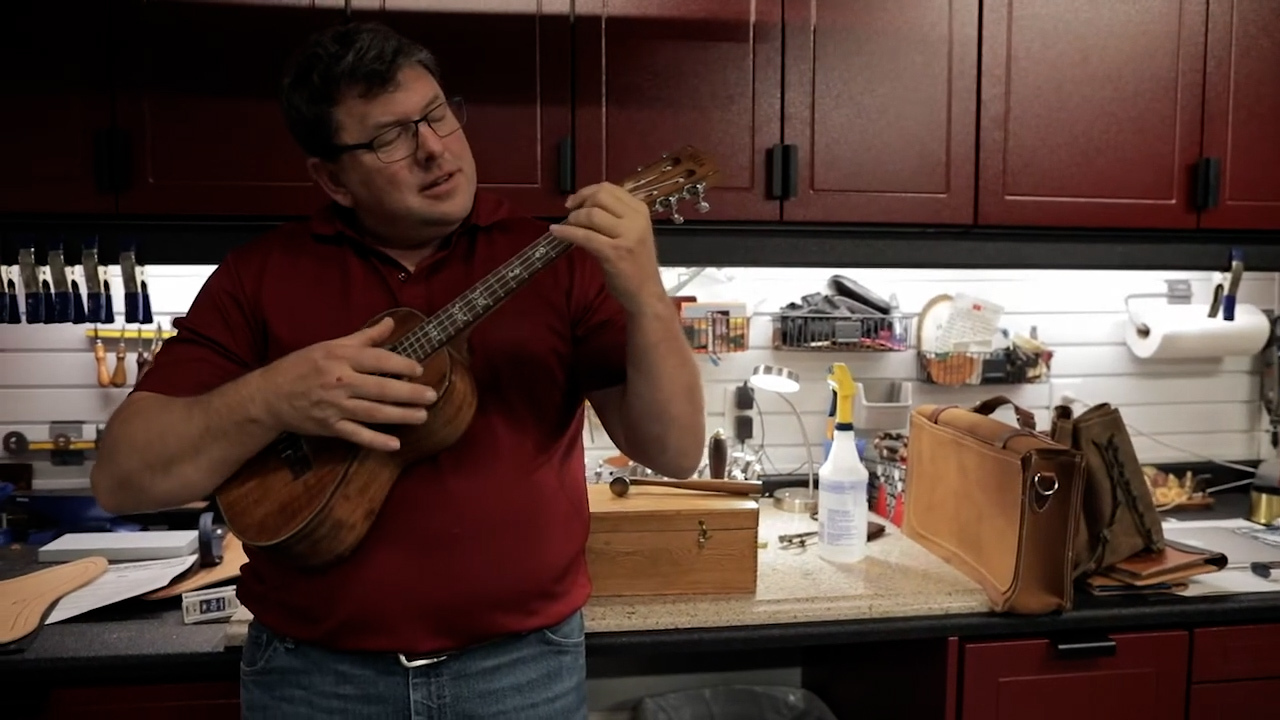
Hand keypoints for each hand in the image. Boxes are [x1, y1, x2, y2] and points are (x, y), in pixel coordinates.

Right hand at [253, 317, 435, 451]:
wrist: (269, 395)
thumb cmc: (302, 366)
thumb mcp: (330, 345)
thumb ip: (363, 337)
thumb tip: (391, 322)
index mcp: (339, 358)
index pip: (377, 360)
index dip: (401, 364)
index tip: (419, 370)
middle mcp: (339, 382)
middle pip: (380, 388)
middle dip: (409, 393)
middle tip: (432, 396)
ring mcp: (334, 406)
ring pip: (373, 413)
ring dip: (400, 416)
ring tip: (422, 416)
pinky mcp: (329, 427)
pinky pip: (356, 435)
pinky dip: (375, 441)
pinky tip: (395, 445)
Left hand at [549, 182, 665, 309]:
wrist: (646, 293)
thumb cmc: (636, 264)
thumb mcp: (632, 232)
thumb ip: (615, 216)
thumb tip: (584, 204)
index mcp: (641, 211)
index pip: (610, 188)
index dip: (587, 192)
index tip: (575, 202)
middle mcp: (636, 219)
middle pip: (600, 196)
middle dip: (580, 201)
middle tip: (570, 213)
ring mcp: (627, 236)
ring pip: (591, 214)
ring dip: (573, 219)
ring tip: (567, 226)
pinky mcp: (614, 252)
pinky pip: (584, 236)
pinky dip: (566, 232)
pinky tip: (556, 232)